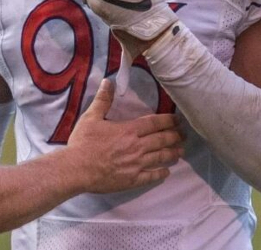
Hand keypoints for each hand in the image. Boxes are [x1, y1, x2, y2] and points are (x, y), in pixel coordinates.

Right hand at [66, 78, 183, 192]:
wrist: (76, 169)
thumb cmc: (83, 142)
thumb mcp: (91, 117)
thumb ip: (103, 100)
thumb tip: (109, 81)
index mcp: (129, 130)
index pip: (154, 123)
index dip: (168, 121)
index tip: (177, 120)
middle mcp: (137, 146)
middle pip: (162, 140)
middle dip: (175, 136)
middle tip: (184, 135)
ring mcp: (137, 164)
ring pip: (161, 157)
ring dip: (173, 153)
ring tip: (181, 151)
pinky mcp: (133, 179)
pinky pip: (152, 176)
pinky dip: (161, 173)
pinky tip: (166, 172)